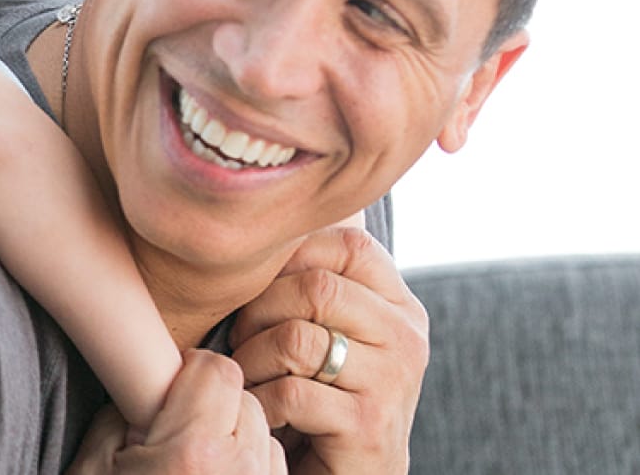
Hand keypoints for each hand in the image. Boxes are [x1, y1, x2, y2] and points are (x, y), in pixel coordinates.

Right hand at [66, 349, 284, 473]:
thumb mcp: (95, 462)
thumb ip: (126, 411)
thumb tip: (156, 386)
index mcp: (193, 452)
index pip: (219, 371)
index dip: (192, 373)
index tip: (174, 389)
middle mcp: (237, 474)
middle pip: (246, 400)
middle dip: (215, 406)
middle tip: (180, 431)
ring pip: (265, 435)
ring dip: (237, 437)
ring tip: (198, 462)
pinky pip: (272, 470)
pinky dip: (249, 467)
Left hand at [229, 227, 429, 473]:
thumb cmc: (322, 395)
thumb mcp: (328, 330)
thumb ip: (312, 282)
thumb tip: (255, 225)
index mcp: (400, 305)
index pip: (347, 244)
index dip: (289, 256)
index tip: (259, 287)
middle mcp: (408, 337)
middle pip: (314, 287)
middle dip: (258, 311)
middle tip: (242, 339)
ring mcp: (394, 382)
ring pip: (295, 338)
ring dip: (252, 359)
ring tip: (250, 377)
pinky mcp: (369, 425)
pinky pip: (288, 392)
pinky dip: (259, 401)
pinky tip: (263, 413)